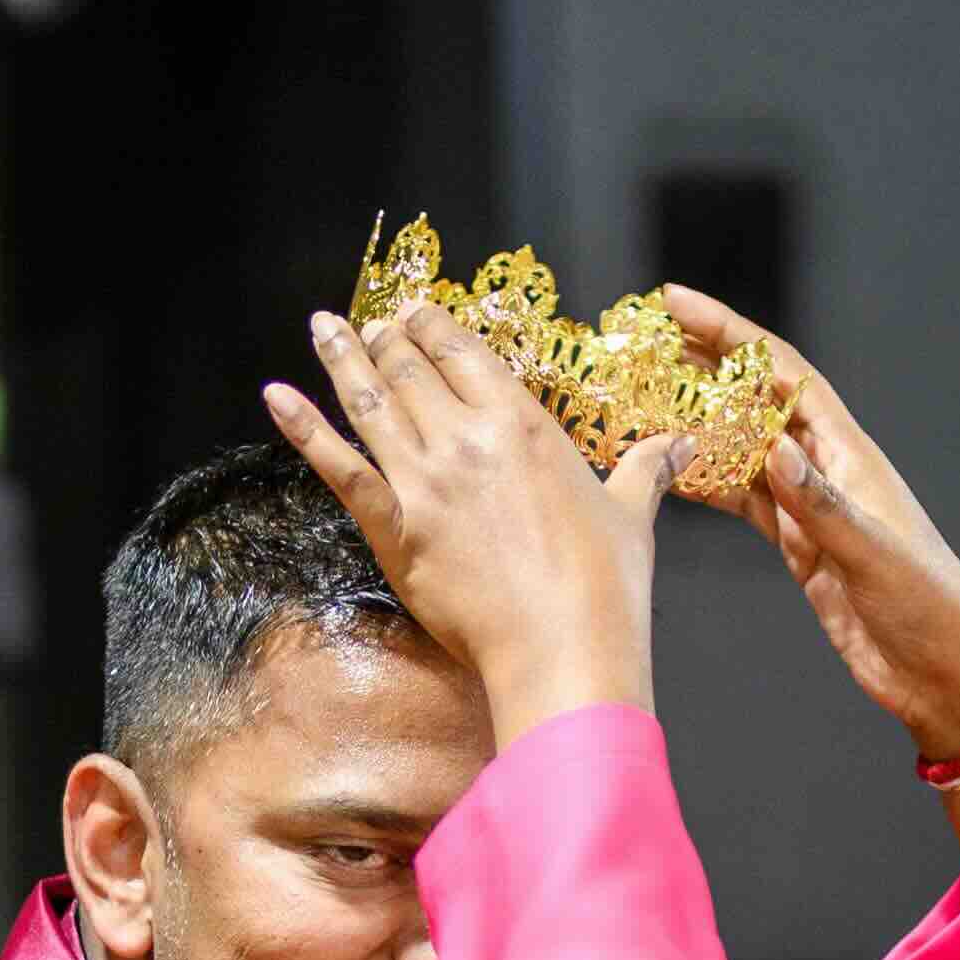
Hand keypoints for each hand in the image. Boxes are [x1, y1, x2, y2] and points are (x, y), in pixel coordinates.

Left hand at [268, 301, 679, 738]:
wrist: (564, 646)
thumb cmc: (605, 584)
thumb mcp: (630, 513)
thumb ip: (646, 469)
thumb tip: (682, 445)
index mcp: (523, 422)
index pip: (463, 351)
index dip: (434, 325)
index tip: (417, 313)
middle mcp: (467, 437)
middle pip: (412, 367)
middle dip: (388, 338)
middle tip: (374, 326)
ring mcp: (425, 479)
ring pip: (371, 401)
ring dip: (344, 358)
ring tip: (324, 327)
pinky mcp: (395, 525)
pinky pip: (338, 465)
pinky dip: (303, 427)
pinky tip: (277, 395)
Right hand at [647, 282, 959, 766]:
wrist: (943, 673)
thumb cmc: (928, 607)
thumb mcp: (873, 554)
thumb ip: (821, 504)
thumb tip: (773, 449)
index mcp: (849, 454)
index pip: (781, 373)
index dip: (728, 334)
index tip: (675, 304)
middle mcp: (827, 469)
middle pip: (753, 400)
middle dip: (699, 368)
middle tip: (638, 346)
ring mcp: (810, 508)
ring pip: (741, 450)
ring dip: (693, 425)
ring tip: (638, 403)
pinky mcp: (801, 547)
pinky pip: (743, 502)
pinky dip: (706, 485)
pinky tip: (668, 474)